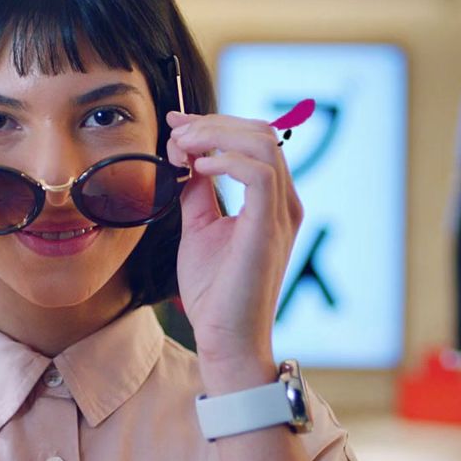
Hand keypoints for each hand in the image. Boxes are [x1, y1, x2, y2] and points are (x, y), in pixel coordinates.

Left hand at [165, 110, 302, 369]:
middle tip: (176, 133)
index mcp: (271, 200)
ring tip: (184, 149)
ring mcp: (281, 213)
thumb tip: (187, 157)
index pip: (254, 140)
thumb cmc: (215, 291)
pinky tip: (200, 168)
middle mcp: (284, 202)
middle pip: (260, 132)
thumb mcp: (199, 228)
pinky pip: (259, 174)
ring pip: (262, 143)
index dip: (214, 123)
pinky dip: (226, 160)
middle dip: (212, 123)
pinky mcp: (269, 228)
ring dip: (216, 136)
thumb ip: (198, 192)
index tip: (176, 124)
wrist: (225, 338)